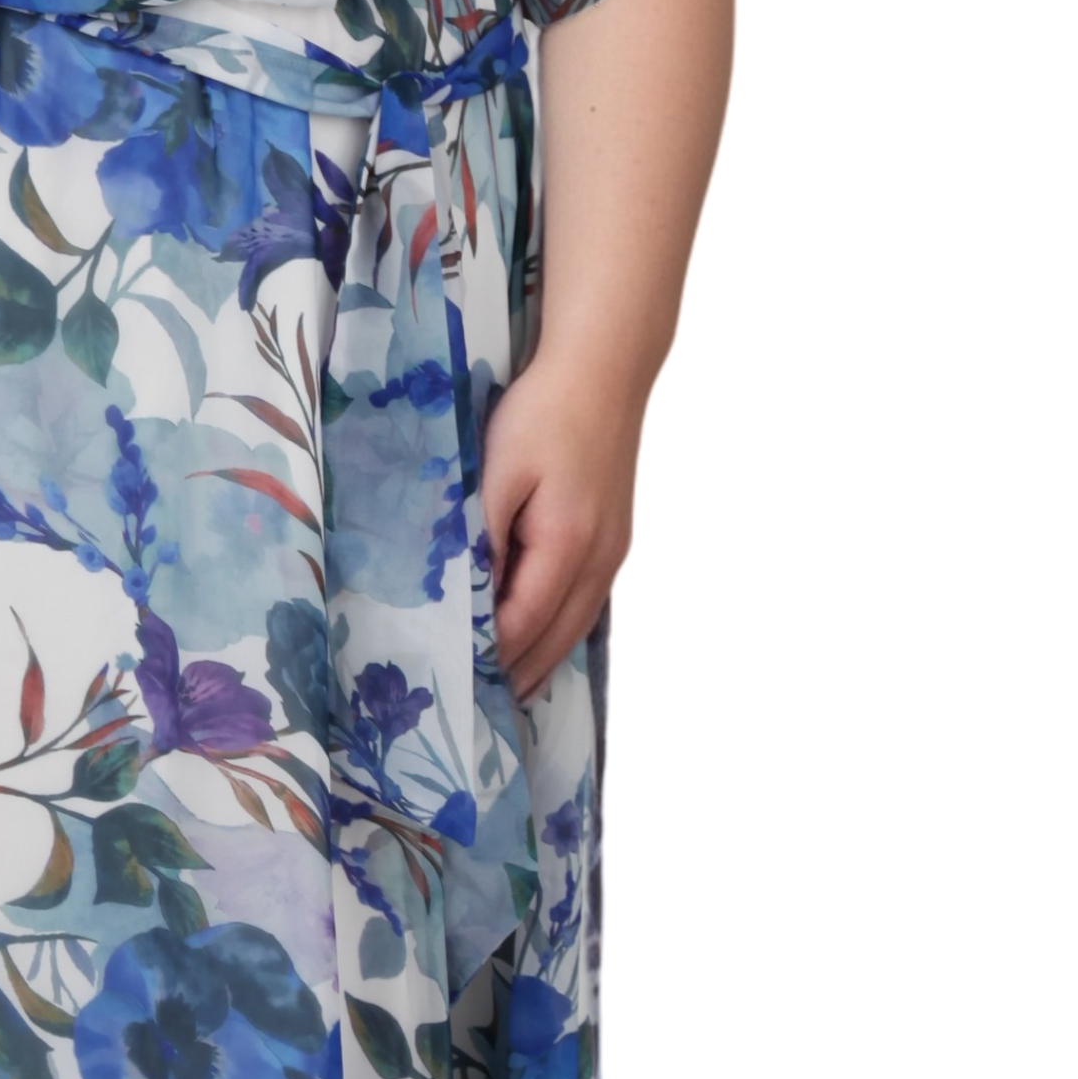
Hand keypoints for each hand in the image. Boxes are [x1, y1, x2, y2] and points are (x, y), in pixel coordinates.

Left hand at [483, 352, 642, 702]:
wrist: (606, 373)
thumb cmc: (543, 413)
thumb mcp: (498, 469)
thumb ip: (483, 535)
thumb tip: (470, 594)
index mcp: (567, 545)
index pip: (521, 622)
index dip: (490, 654)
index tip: (456, 678)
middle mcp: (601, 559)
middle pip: (556, 637)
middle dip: (518, 672)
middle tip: (478, 706)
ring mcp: (618, 552)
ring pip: (580, 626)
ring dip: (545, 661)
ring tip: (511, 693)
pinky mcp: (621, 540)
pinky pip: (592, 604)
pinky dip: (566, 633)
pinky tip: (549, 646)